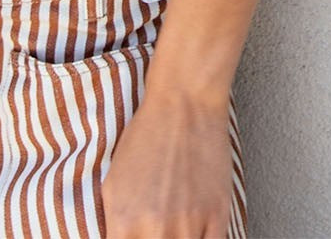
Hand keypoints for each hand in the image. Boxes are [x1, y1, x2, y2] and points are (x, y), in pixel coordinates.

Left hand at [100, 86, 235, 238]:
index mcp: (123, 221)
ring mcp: (188, 226)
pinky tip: (194, 233)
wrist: (183, 104)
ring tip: (174, 228)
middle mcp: (155, 229)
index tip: (134, 237)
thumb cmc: (146, 137)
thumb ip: (115, 224)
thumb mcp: (113, 183)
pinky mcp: (217, 218)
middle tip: (156, 230)